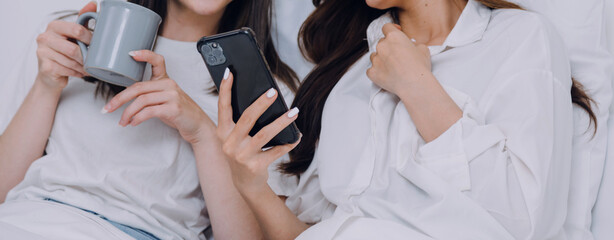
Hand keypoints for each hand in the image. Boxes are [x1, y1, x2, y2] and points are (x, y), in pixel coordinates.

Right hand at [34, 2, 95, 90]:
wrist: (50, 74)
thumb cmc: (63, 52)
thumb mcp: (73, 34)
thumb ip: (82, 20)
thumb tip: (93, 4)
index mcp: (54, 27)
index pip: (76, 29)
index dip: (90, 39)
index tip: (95, 44)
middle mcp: (45, 38)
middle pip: (73, 49)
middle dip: (86, 57)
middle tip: (93, 60)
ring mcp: (43, 53)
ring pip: (72, 61)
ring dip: (83, 67)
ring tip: (87, 68)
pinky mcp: (45, 67)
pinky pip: (68, 70)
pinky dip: (77, 73)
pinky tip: (79, 72)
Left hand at [102, 50, 215, 143]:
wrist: (198, 126)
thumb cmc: (180, 114)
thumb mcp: (166, 100)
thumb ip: (150, 95)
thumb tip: (126, 101)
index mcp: (167, 81)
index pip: (158, 61)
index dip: (145, 55)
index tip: (131, 54)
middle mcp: (170, 85)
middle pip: (138, 87)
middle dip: (119, 99)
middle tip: (108, 108)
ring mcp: (173, 96)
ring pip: (141, 101)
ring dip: (127, 113)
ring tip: (122, 122)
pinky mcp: (174, 109)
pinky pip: (149, 111)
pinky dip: (138, 118)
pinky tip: (134, 123)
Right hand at [217, 69, 300, 193]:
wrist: (245, 184)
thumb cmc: (243, 153)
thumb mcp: (236, 138)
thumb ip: (242, 122)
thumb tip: (264, 99)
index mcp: (223, 132)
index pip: (223, 107)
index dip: (225, 89)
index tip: (229, 72)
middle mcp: (229, 144)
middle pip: (247, 118)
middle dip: (261, 103)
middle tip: (273, 91)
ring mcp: (242, 156)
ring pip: (264, 134)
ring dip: (281, 122)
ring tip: (294, 112)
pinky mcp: (255, 167)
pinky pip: (275, 151)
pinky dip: (287, 143)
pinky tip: (296, 136)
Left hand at [367, 23, 431, 95]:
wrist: (414, 84)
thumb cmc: (420, 67)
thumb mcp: (423, 49)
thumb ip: (414, 44)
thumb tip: (411, 46)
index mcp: (394, 37)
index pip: (387, 27)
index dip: (391, 30)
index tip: (395, 33)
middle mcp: (382, 46)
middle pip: (381, 42)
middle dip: (388, 47)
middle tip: (397, 55)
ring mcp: (375, 59)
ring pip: (374, 55)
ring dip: (381, 59)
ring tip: (391, 67)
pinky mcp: (372, 72)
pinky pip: (371, 70)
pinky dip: (377, 71)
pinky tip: (386, 75)